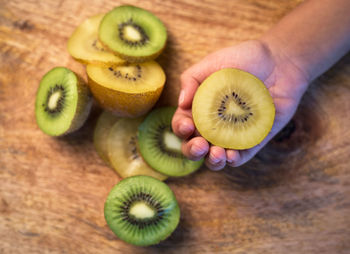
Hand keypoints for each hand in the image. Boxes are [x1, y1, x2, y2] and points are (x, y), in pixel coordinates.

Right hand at [172, 40, 309, 169]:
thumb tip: (181, 103)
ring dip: (212, 161)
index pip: (182, 125)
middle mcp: (213, 125)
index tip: (187, 125)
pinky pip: (241, 157)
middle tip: (200, 145)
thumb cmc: (243, 59)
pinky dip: (234, 160)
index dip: (180, 129)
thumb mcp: (211, 63)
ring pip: (216, 157)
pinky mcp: (254, 140)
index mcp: (199, 109)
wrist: (279, 61)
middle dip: (193, 151)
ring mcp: (233, 135)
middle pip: (195, 147)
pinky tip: (231, 156)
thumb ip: (191, 80)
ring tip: (216, 154)